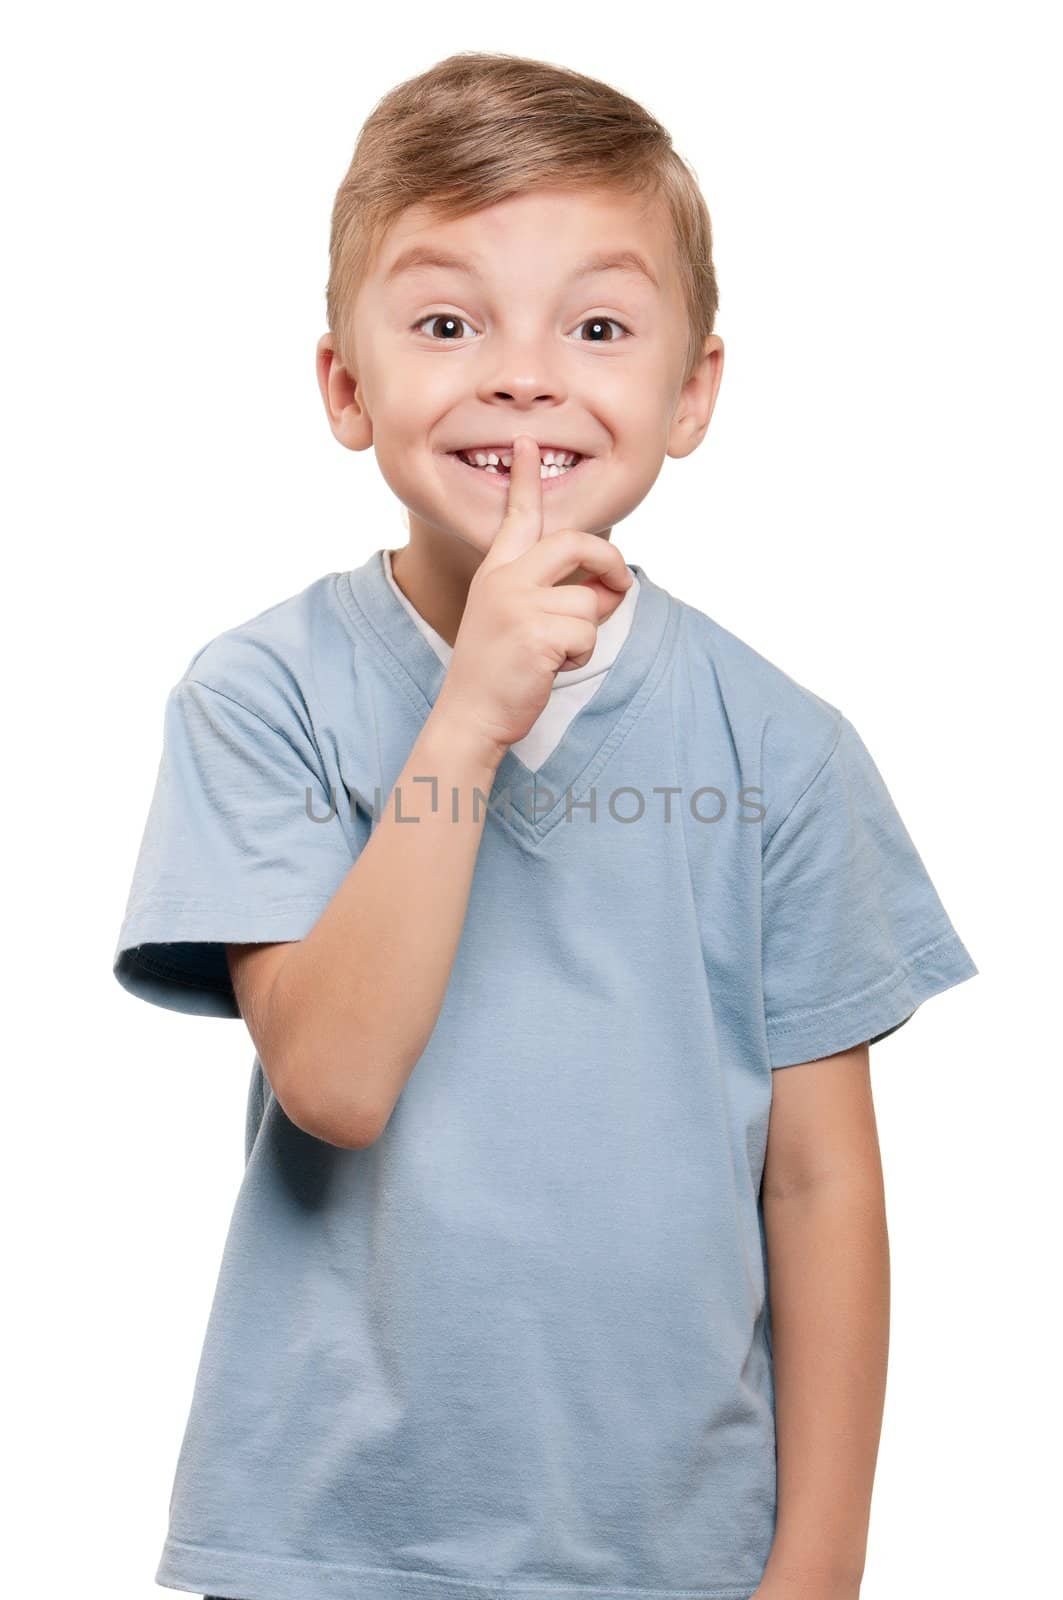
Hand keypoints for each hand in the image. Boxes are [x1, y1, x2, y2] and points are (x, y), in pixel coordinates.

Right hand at [433, 433, 632, 757]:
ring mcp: (518, 603)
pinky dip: (581, 655)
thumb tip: (611, 583)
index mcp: (497, 571)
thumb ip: (552, 592)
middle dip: (608, 562)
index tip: (528, 442)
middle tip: (616, 588)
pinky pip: (587, 632)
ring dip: (587, 631)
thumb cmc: (498, 672)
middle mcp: (504, 578)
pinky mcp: (536, 633)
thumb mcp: (514, 619)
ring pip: (588, 599)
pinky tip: (550, 667)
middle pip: (576, 542)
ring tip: (556, 652)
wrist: (470, 715)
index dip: (526, 478)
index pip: (517, 516)